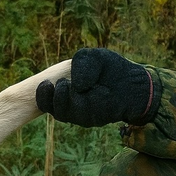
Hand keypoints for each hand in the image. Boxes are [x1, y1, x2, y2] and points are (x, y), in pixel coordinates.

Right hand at [35, 48, 159, 126]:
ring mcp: (83, 115)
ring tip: (78, 84)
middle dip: (53, 98)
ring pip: (68, 112)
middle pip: (54, 110)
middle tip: (60, 84)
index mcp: (65, 93)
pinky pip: (86, 112)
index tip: (46, 83)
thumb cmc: (110, 68)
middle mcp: (71, 107)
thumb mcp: (92, 57)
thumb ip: (81, 63)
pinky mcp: (96, 119)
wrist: (133, 81)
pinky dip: (90, 99)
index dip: (42, 95)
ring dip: (70, 97)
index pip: (45, 101)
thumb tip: (77, 85)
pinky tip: (97, 90)